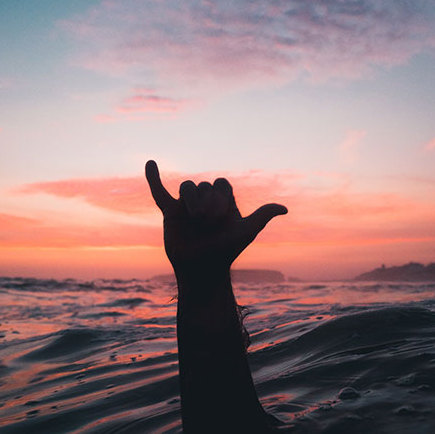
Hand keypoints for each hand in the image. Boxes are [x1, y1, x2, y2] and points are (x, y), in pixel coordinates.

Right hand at [145, 159, 287, 275]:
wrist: (201, 270)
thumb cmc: (225, 252)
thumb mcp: (245, 232)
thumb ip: (262, 216)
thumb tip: (284, 209)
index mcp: (223, 202)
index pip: (222, 184)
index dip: (222, 195)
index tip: (223, 215)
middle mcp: (205, 202)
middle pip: (205, 185)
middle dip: (208, 203)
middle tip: (209, 224)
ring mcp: (186, 206)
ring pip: (187, 187)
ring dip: (192, 200)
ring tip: (196, 219)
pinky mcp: (169, 212)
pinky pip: (159, 192)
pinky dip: (154, 178)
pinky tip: (150, 163)